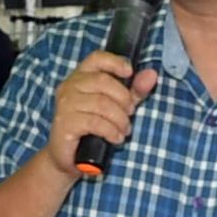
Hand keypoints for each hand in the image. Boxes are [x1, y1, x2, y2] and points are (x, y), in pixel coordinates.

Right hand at [41, 50, 152, 173]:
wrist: (70, 158)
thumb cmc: (93, 129)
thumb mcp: (117, 107)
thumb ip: (134, 91)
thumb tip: (152, 74)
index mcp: (80, 77)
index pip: (96, 58)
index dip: (115, 62)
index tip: (130, 72)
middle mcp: (69, 86)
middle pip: (103, 81)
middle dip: (123, 98)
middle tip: (130, 113)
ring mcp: (65, 104)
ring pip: (101, 104)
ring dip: (120, 119)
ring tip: (124, 130)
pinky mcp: (65, 123)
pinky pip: (95, 122)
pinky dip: (111, 131)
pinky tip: (116, 138)